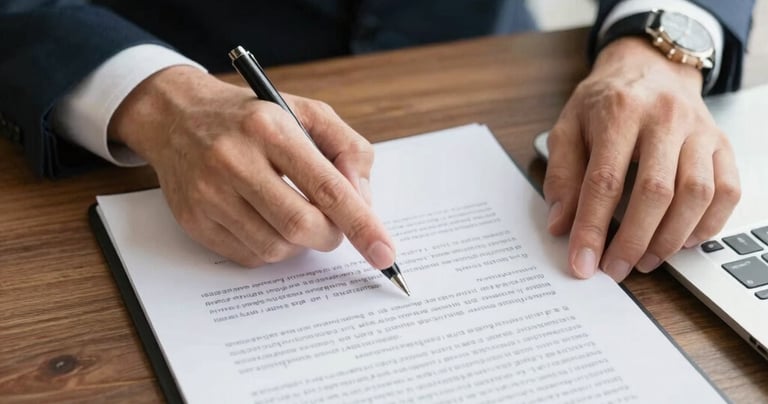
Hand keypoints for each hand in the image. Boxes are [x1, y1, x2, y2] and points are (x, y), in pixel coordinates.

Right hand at [109, 66, 395, 268]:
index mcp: (270, 128)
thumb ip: (347, 150)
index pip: (327, 188)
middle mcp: (234, 160)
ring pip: (276, 248)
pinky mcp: (194, 220)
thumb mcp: (307, 112)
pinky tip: (264, 219)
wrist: (176, 117)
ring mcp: (209, 193)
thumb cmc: (253, 117)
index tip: (385, 253)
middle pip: (302, 225)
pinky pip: (249, 256)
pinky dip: (270, 247)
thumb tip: (363, 201)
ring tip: (293, 213)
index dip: (362, 225)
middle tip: (332, 225)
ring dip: (299, 243)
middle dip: (330, 235)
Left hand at [543, 38, 740, 281]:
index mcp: (619, 112)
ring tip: (645, 261)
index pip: (604, 181)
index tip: (583, 263)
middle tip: (615, 269)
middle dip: (633, 240)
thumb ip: (562, 175)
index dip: (592, 228)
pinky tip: (682, 242)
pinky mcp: (721, 144)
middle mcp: (664, 118)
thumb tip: (561, 225)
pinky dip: (707, 224)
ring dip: (670, 238)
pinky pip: (727, 191)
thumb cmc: (605, 101)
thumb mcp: (567, 127)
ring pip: (696, 194)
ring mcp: (699, 131)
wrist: (649, 65)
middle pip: (656, 191)